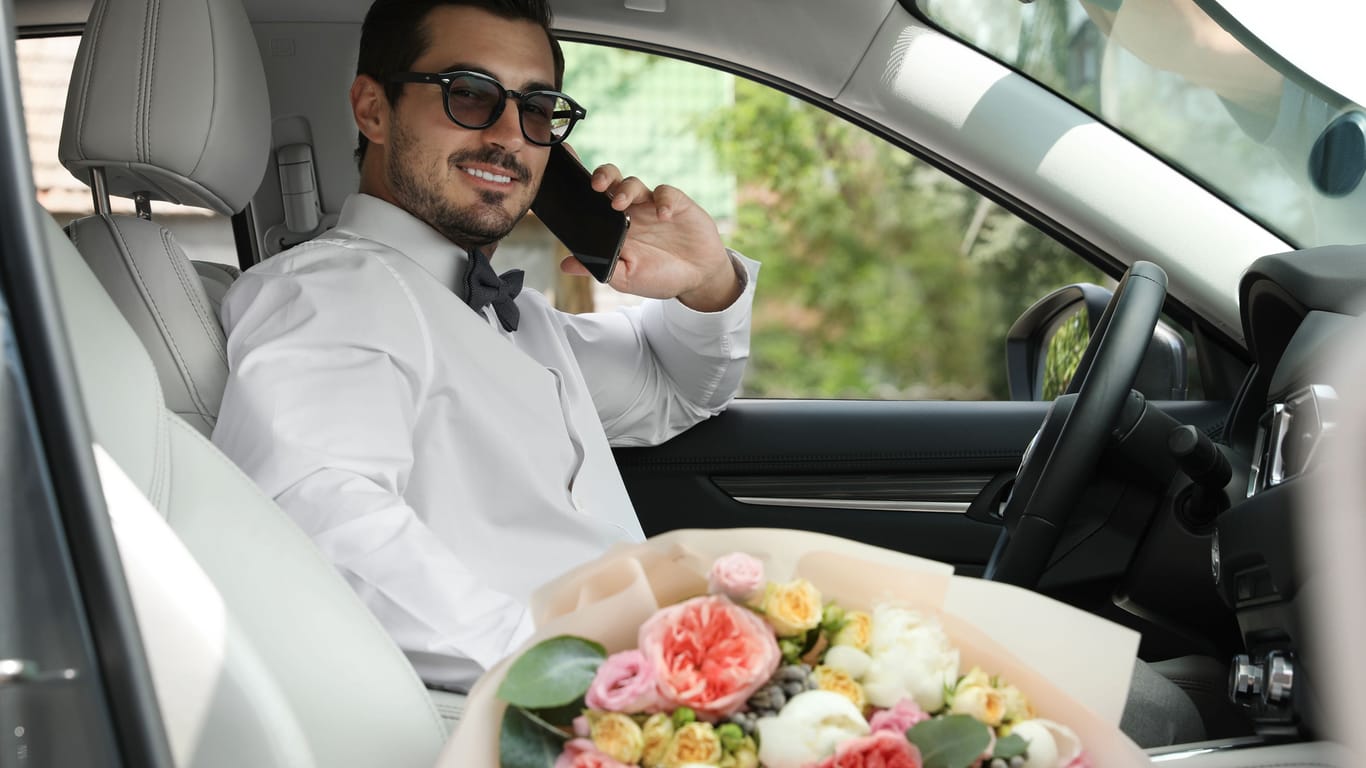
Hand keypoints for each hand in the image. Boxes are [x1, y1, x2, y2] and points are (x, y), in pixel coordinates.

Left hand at [558, 161, 740, 311]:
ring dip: (626, 190)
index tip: (567, 180)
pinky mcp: (676, 203)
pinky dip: (664, 201)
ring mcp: (652, 205)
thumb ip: (598, 269)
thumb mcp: (625, 278)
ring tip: (622, 204)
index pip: (592, 200)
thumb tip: (565, 266)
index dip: (580, 187)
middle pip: (611, 181)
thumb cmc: (659, 276)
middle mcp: (631, 210)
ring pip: (634, 184)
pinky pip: (666, 193)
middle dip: (602, 177)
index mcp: (613, 226)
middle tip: (596, 187)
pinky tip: (664, 215)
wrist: (697, 278)